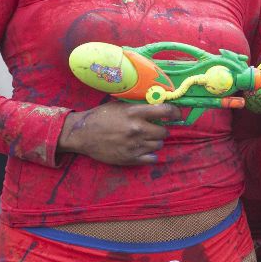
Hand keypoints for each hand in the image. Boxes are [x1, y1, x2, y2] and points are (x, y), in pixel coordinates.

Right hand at [57, 101, 178, 164]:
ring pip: (159, 145)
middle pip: (164, 132)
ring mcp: (134, 145)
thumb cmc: (101, 117)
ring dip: (155, 141)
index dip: (176, 112)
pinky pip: (152, 158)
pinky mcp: (130, 158)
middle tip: (155, 128)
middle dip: (162, 129)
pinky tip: (144, 150)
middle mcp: (137, 129)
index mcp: (135, 113)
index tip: (178, 114)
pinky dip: (150, 154)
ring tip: (145, 138)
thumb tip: (158, 103)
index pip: (166, 111)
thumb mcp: (120, 105)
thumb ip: (139, 106)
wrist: (82, 134)